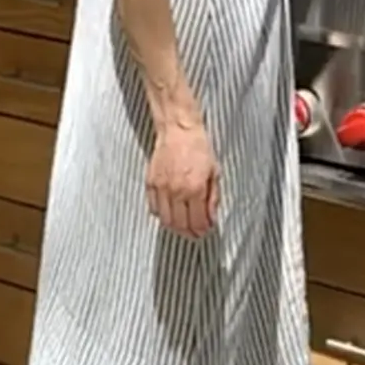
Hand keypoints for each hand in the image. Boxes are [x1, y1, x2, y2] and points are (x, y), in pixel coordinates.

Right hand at [147, 121, 219, 237]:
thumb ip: (213, 198)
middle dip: (189, 232)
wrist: (179, 131)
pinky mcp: (150, 183)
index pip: (197, 222)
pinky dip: (161, 214)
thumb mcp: (214, 173)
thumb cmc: (198, 148)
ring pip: (165, 220)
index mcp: (195, 189)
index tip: (205, 231)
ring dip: (175, 226)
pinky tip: (170, 211)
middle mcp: (176, 191)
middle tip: (194, 232)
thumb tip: (211, 218)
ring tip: (183, 224)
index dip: (202, 231)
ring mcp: (161, 188)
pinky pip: (154, 208)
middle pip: (180, 225)